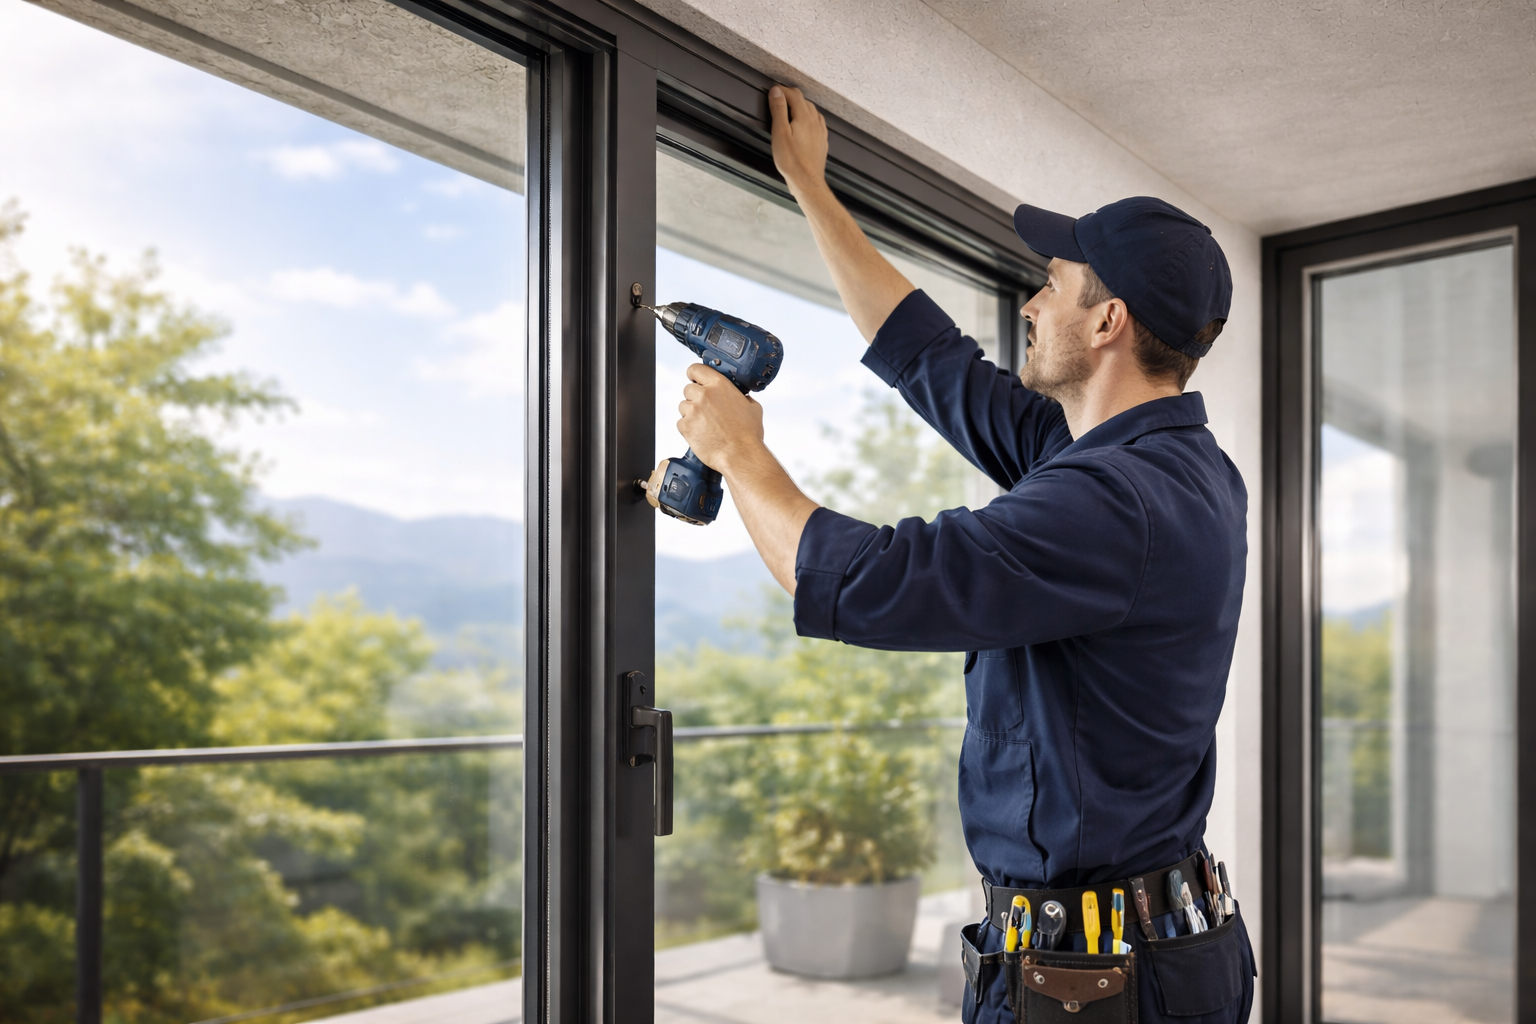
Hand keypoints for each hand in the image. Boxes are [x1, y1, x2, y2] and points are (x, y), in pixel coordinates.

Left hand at [677, 363, 762, 472]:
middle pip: (688, 389)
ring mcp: (693, 410)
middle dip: (695, 399)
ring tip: (706, 425)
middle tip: (706, 411)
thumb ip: (741, 397)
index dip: (694, 375)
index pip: (696, 369)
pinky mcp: (686, 426)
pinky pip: (681, 423)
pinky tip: (702, 434)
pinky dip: (689, 428)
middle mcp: (705, 394)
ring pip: (683, 406)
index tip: (695, 379)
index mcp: (720, 385)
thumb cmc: (747, 435)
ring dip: (691, 414)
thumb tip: (739, 397)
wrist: (741, 455)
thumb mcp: (752, 407)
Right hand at [768, 84, 827, 198]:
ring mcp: (820, 131)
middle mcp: (815, 121)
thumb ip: (779, 109)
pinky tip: (805, 124)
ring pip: (812, 111)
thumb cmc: (792, 161)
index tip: (773, 91)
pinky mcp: (822, 141)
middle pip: (804, 101)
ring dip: (800, 106)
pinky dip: (809, 118)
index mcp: (804, 116)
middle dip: (790, 97)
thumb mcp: (779, 133)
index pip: (794, 94)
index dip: (782, 90)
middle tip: (778, 99)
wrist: (807, 182)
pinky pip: (817, 123)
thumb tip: (776, 92)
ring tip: (789, 109)